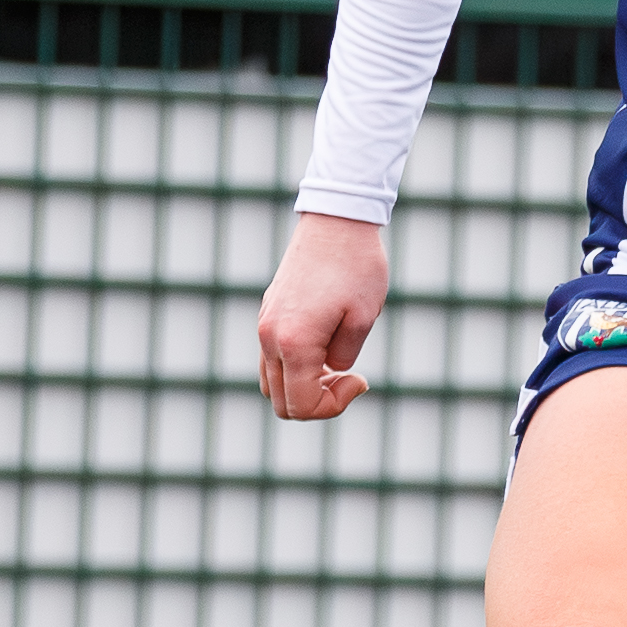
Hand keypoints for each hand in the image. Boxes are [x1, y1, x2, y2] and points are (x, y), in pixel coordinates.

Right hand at [256, 211, 388, 418]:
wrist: (336, 220)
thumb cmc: (357, 267)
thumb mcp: (363, 319)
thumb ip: (343, 357)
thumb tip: (328, 371)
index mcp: (293, 342)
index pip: (302, 406)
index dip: (334, 406)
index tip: (360, 378)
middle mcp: (269, 337)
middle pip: (281, 403)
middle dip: (318, 403)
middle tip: (350, 376)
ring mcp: (264, 325)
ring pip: (271, 384)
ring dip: (304, 387)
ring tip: (336, 366)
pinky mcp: (267, 314)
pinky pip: (271, 360)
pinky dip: (294, 369)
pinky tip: (324, 351)